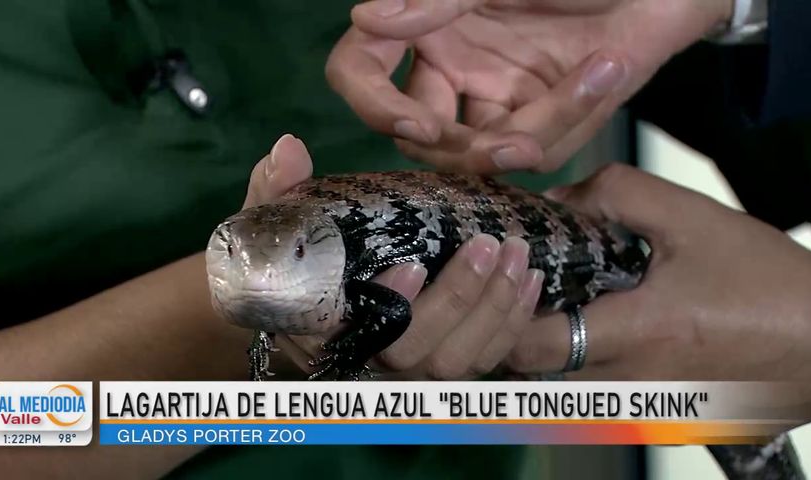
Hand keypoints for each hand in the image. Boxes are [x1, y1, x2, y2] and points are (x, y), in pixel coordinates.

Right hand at [247, 134, 543, 379]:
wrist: (308, 296)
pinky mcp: (443, 361)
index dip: (389, 308)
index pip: (358, 334)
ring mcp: (409, 368)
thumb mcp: (280, 220)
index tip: (411, 266)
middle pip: (421, 353)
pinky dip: (512, 322)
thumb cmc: (295, 257)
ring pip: (460, 361)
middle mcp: (368, 361)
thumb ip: (280, 188)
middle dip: (460, 299)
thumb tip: (289, 146)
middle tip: (490, 244)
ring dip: (495, 309)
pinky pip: (485, 358)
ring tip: (518, 253)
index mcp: (323, 332)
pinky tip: (531, 278)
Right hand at [327, 0, 732, 173]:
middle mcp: (451, 71)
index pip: (361, 72)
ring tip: (595, 70)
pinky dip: (573, 111)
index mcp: (426, 30)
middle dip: (459, 149)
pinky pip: (537, 145)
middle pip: (417, 136)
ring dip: (532, 132)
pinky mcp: (539, 123)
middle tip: (510, 143)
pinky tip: (604, 66)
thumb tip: (365, 18)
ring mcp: (494, 100)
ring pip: (478, 153)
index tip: (417, 125)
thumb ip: (433, 1)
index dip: (374, 106)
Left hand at [503, 164, 810, 420]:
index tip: (509, 276)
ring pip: (562, 384)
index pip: (529, 346)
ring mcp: (642, 409)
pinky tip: (600, 324)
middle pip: (535, 369)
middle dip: (518, 326)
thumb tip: (558, 199)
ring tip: (560, 298)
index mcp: (637, 335)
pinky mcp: (656, 417)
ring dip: (550, 345)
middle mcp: (630, 384)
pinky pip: (596, 393)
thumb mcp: (693, 217)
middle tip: (524, 283)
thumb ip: (618, 194)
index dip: (502, 313)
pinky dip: (583, 362)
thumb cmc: (768, 283)